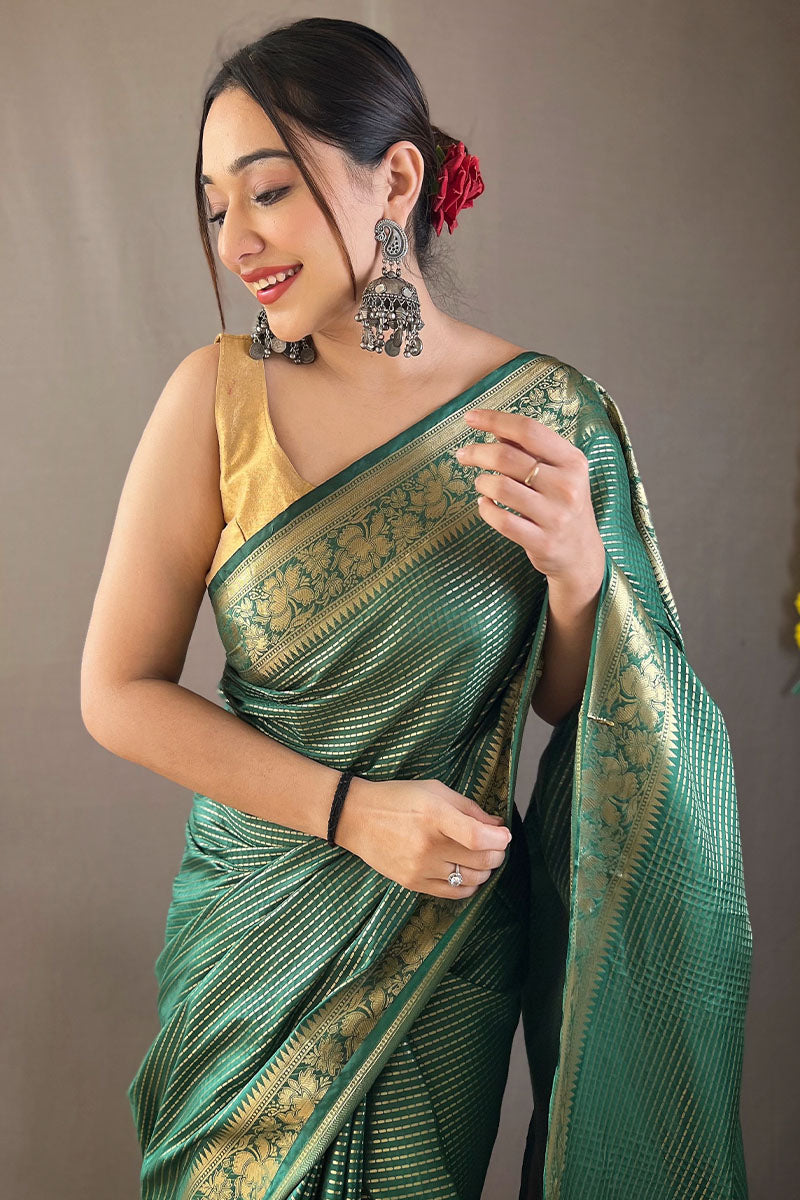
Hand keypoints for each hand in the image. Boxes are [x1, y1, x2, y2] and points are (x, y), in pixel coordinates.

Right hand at [335, 776, 512, 898]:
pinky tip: (467, 873)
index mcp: (434, 816)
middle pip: (481, 860)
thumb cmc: (398, 798)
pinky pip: (454, 893)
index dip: (499, 838)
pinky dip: (469, 885)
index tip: (504, 834)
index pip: (477, 836)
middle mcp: (427, 845)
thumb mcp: (435, 791)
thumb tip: (498, 826)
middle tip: (496, 844)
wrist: (356, 818)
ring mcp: (420, 868)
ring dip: (485, 870)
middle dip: (497, 853)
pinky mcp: (413, 883)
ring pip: (472, 879)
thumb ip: (469, 808)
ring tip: (480, 857)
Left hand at [456, 407, 605, 591]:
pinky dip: (486, 510)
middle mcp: (567, 486)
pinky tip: (485, 505)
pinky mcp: (542, 542)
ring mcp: (555, 516)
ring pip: (501, 488)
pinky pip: (502, 520)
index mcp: (572, 461)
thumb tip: (495, 430)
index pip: (528, 430)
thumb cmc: (563, 505)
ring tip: (481, 483)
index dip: (495, 420)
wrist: (582, 554)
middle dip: (477, 453)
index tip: (470, 418)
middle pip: (508, 457)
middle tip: (463, 455)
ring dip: (482, 482)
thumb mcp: (559, 472)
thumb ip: (530, 450)